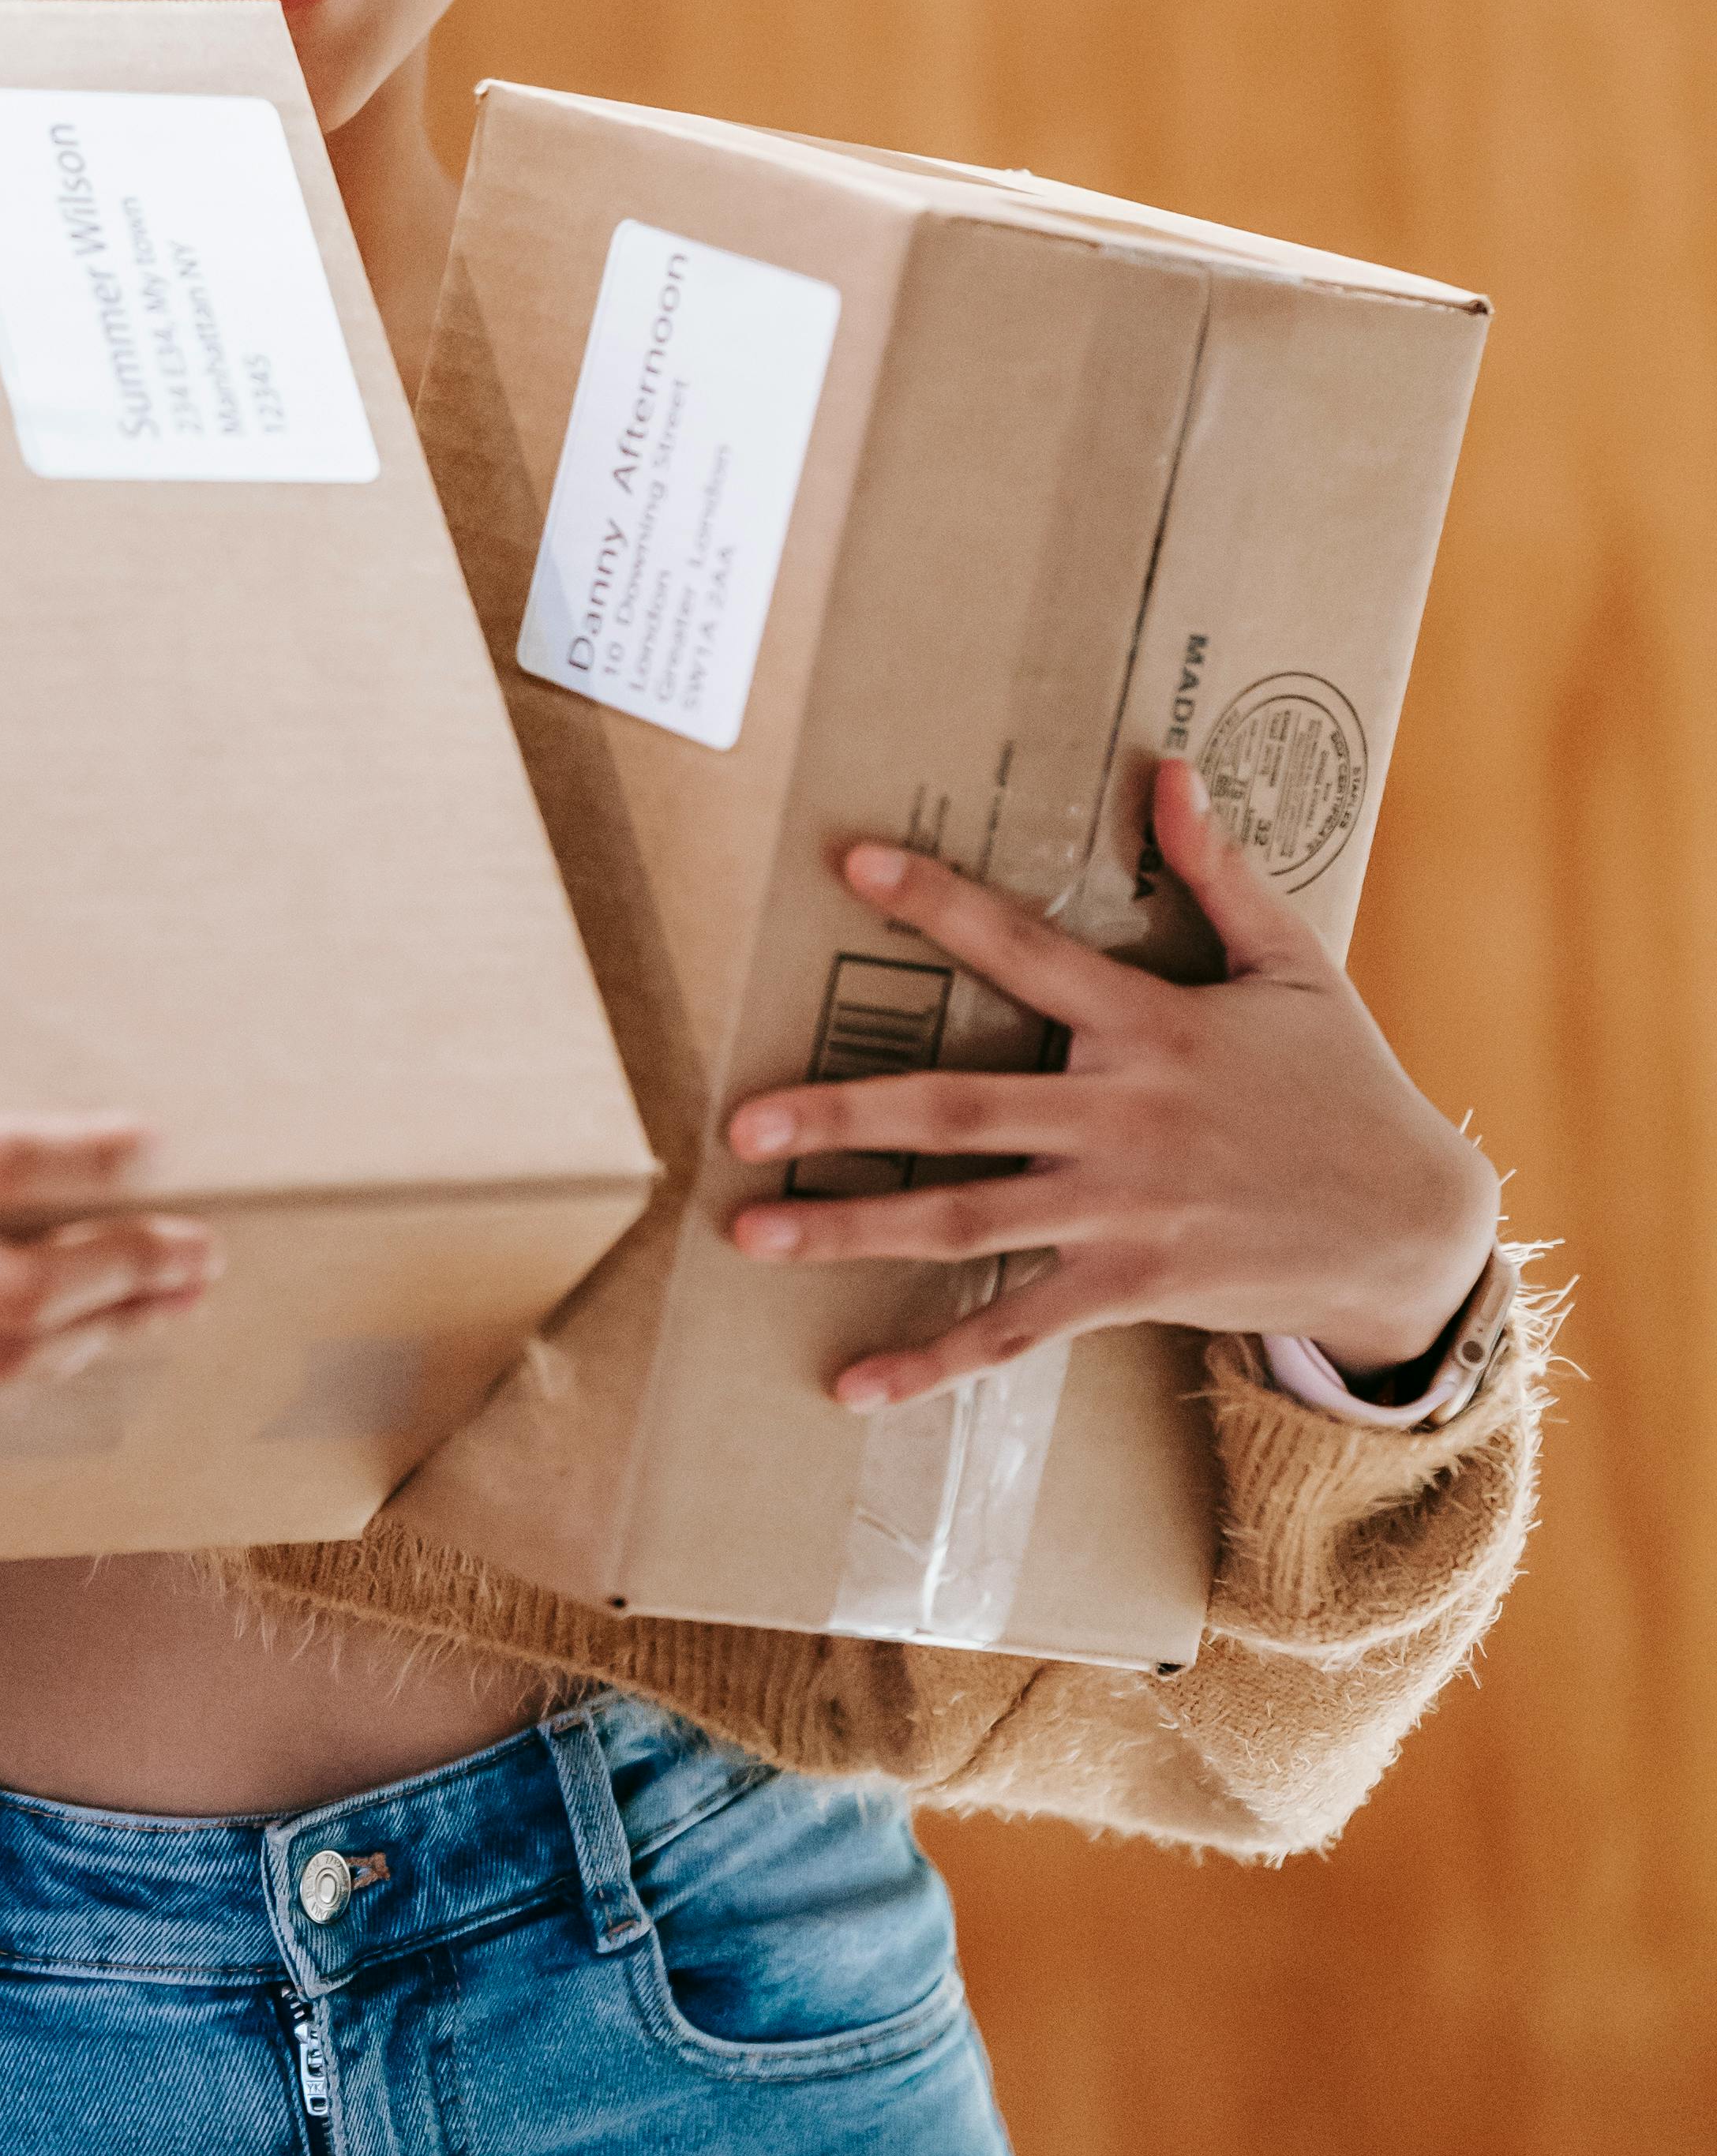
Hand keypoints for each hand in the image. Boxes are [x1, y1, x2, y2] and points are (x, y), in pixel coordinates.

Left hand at [720, 758, 1498, 1410]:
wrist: (1413, 1228)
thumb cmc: (1347, 1087)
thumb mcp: (1296, 968)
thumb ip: (1224, 876)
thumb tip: (1174, 772)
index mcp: (1152, 1025)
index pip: (1026, 949)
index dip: (941, 905)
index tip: (852, 865)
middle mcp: (1121, 1117)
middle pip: (959, 1109)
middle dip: (844, 1113)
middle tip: (742, 1120)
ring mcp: (1120, 1209)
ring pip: (964, 1222)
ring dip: (852, 1228)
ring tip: (751, 1231)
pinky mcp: (1129, 1284)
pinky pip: (1015, 1329)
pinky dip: (935, 1360)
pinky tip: (856, 1382)